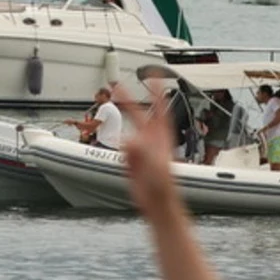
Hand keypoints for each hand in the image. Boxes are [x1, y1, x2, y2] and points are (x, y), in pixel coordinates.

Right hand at [113, 84, 178, 212]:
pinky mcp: (131, 159)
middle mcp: (151, 139)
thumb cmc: (163, 187)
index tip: (155, 75)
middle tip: (116, 84)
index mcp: (162, 137)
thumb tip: (130, 140)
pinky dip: (121, 151)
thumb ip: (142, 153)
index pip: (161, 108)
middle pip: (138, 113)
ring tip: (122, 131)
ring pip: (128, 131)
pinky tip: (128, 164)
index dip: (158, 91)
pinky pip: (122, 149)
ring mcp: (141, 149)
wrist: (157, 204)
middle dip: (128, 98)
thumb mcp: (154, 168)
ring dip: (123, 129)